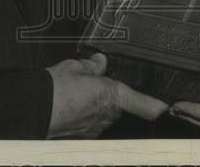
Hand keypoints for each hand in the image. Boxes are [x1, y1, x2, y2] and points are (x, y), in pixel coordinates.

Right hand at [45, 52, 166, 137]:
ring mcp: (94, 129)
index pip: (141, 103)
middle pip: (118, 106)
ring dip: (96, 106)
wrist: (33, 110)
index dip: (155, 106)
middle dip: (109, 96)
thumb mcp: (74, 67)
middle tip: (92, 84)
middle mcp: (107, 116)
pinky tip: (69, 107)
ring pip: (103, 115)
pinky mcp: (82, 138)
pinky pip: (90, 124)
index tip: (166, 109)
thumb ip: (92, 66)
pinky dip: (84, 116)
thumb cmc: (56, 87)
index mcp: (112, 95)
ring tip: (76, 94)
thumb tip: (101, 61)